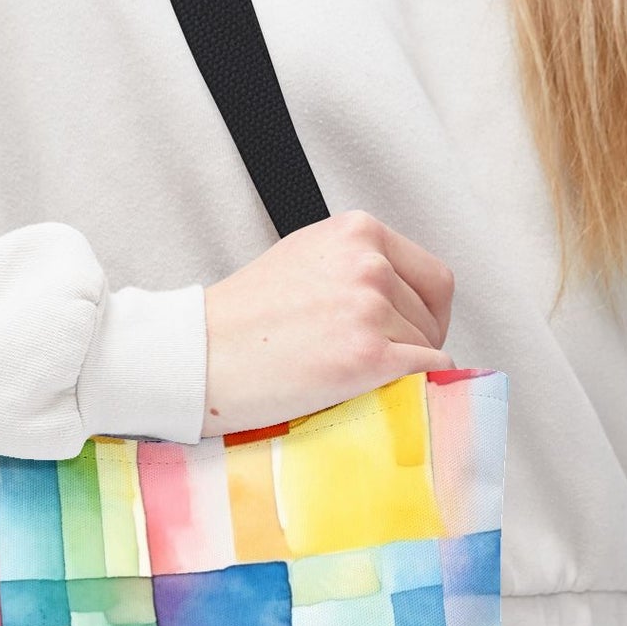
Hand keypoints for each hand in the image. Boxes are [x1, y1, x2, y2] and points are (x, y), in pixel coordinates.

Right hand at [200, 209, 454, 437]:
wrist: (194, 357)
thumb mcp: (304, 261)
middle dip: (413, 343)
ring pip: (427, 347)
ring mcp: (369, 309)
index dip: (426, 313)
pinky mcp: (368, 356)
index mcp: (356, 232)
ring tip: (352, 378)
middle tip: (377, 366)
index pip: (432, 276)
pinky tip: (378, 393)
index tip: (409, 334)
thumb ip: (353, 268)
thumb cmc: (237, 320)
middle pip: (432, 314)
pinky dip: (412, 389)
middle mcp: (368, 263)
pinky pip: (426, 374)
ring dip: (402, 369)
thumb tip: (401, 302)